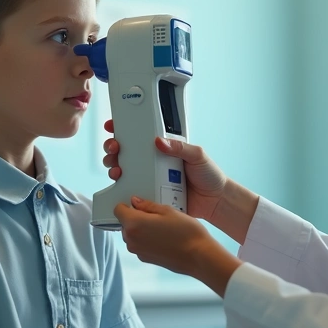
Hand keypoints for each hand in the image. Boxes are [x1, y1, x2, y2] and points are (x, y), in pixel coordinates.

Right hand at [101, 119, 228, 221]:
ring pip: (125, 171)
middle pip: (125, 152)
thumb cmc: (209, 175)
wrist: (214, 201)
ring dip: (114, 167)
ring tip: (117, 169)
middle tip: (114, 148)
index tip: (113, 126)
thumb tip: (160, 141)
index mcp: (164, 149)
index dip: (123, 129)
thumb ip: (180, 147)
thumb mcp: (197, 154)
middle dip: (113, 148)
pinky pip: (133, 190)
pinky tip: (120, 186)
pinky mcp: (151, 194)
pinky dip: (123, 188)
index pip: (140, 135)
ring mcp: (150, 178)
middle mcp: (153, 162)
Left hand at [114, 197, 241, 295]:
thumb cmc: (186, 232)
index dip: (127, 204)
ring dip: (141, 229)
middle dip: (136, 217)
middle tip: (155, 214)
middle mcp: (131, 240)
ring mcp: (138, 251)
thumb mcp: (167, 210)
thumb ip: (147, 205)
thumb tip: (135, 202)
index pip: (118, 209)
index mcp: (134, 224)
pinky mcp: (145, 259)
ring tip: (162, 226)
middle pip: (125, 223)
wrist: (198, 256)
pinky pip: (140, 244)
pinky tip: (164, 237)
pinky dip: (147, 239)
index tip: (138, 203)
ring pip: (132, 234)